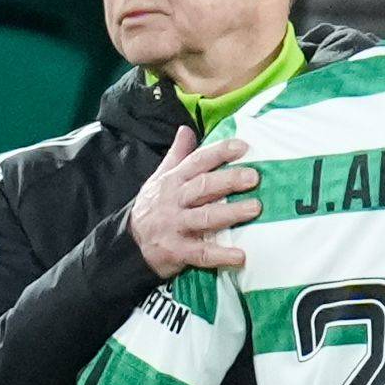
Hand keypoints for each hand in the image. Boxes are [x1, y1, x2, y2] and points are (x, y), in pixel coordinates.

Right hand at [128, 126, 260, 277]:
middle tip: (254, 177)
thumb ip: (177, 155)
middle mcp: (174, 201)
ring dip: (231, 213)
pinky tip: (241, 256)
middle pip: (203, 186)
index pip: (197, 161)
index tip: (243, 146)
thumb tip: (186, 128)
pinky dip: (221, 255)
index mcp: (173, 181)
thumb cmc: (153, 207)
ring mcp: (175, 226)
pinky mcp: (177, 251)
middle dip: (229, 180)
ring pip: (205, 217)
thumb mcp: (159, 178)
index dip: (219, 152)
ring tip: (255, 208)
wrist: (129, 243)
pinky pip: (201, 253)